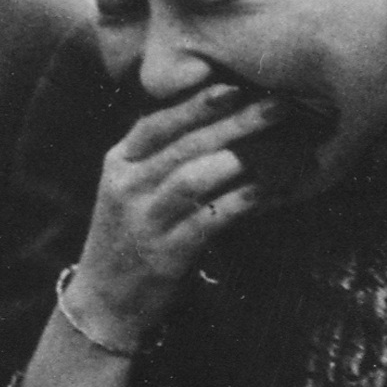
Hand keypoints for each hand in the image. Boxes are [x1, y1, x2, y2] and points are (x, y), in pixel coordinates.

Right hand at [63, 84, 279, 345]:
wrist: (105, 301)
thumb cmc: (132, 236)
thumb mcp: (132, 188)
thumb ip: (161, 154)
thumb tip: (217, 115)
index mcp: (119, 162)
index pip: (158, 122)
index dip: (197, 103)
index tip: (236, 85)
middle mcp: (127, 187)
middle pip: (183, 145)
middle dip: (234, 122)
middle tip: (278, 106)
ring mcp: (144, 221)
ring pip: (193, 178)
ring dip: (241, 158)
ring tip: (282, 146)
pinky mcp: (164, 254)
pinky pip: (208, 221)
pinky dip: (241, 202)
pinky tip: (269, 191)